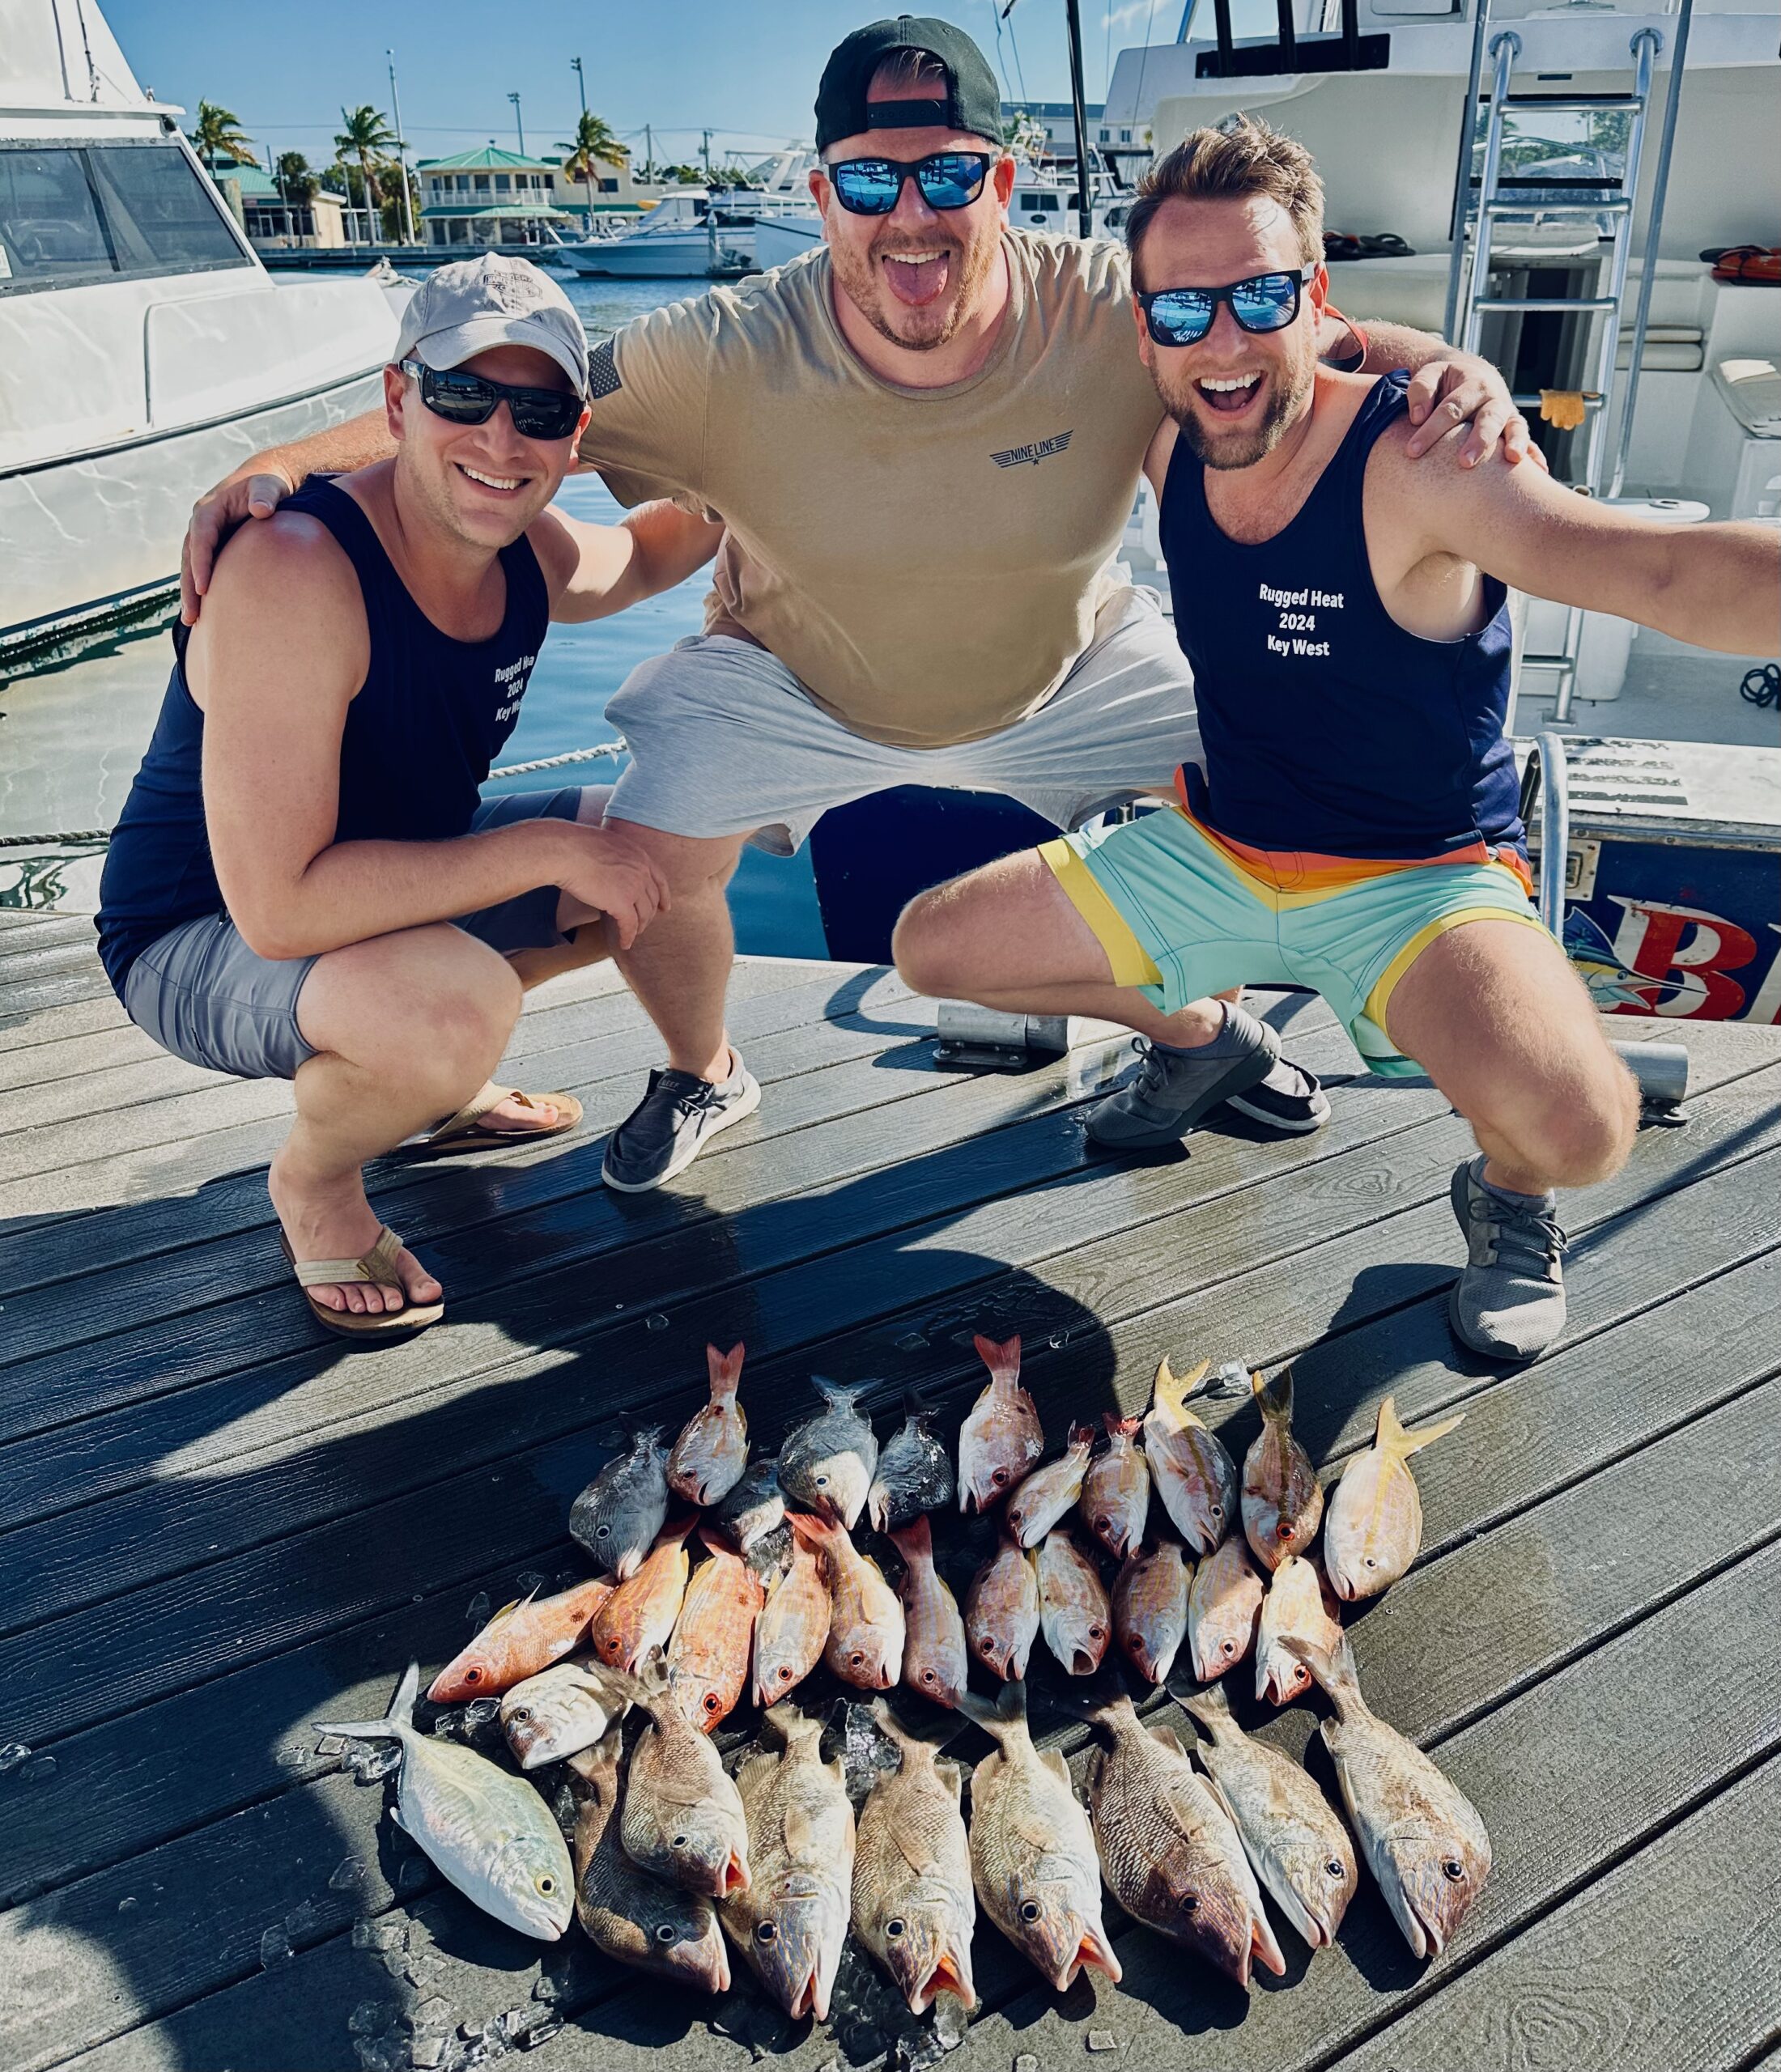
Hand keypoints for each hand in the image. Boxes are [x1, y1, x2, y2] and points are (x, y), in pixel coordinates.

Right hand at [180, 467, 294, 623]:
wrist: (266, 482)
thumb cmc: (269, 485)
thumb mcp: (269, 486)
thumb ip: (265, 495)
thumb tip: (261, 510)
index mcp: (209, 510)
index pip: (201, 539)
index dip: (201, 563)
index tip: (204, 589)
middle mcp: (201, 524)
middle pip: (189, 558)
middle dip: (189, 587)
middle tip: (192, 616)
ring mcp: (204, 537)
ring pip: (190, 567)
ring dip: (190, 593)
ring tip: (191, 621)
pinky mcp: (213, 547)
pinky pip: (201, 569)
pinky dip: (200, 589)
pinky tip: (204, 613)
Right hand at [556, 824, 671, 949]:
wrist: (567, 851)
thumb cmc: (576, 845)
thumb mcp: (606, 845)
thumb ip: (616, 857)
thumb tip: (609, 866)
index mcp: (639, 855)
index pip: (659, 879)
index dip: (664, 896)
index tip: (664, 907)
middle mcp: (642, 871)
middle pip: (652, 899)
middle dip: (650, 914)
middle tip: (644, 924)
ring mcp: (634, 887)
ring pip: (644, 914)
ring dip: (639, 927)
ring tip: (633, 934)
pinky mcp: (622, 903)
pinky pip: (629, 925)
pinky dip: (627, 936)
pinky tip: (624, 944)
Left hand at [1403, 358, 1548, 471]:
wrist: (1470, 376)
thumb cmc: (1444, 381)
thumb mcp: (1430, 375)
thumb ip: (1421, 389)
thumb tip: (1417, 416)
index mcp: (1472, 384)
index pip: (1452, 408)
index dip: (1431, 429)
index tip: (1412, 451)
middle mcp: (1494, 399)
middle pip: (1488, 418)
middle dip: (1478, 440)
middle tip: (1464, 463)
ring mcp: (1507, 415)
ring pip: (1515, 427)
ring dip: (1515, 442)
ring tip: (1512, 459)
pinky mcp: (1513, 429)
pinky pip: (1528, 442)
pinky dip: (1535, 455)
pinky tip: (1541, 471)